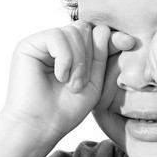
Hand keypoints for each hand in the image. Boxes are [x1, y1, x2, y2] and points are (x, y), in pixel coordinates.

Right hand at [4, 20, 133, 140]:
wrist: (39, 127)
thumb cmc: (65, 110)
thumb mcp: (93, 82)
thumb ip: (101, 55)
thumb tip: (103, 29)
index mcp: (71, 51)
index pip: (93, 32)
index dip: (110, 36)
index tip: (129, 43)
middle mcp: (55, 44)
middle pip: (84, 29)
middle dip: (89, 57)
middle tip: (80, 84)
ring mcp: (41, 43)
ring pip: (72, 31)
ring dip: (78, 62)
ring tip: (71, 85)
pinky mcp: (27, 45)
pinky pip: (56, 37)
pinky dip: (64, 58)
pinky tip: (60, 76)